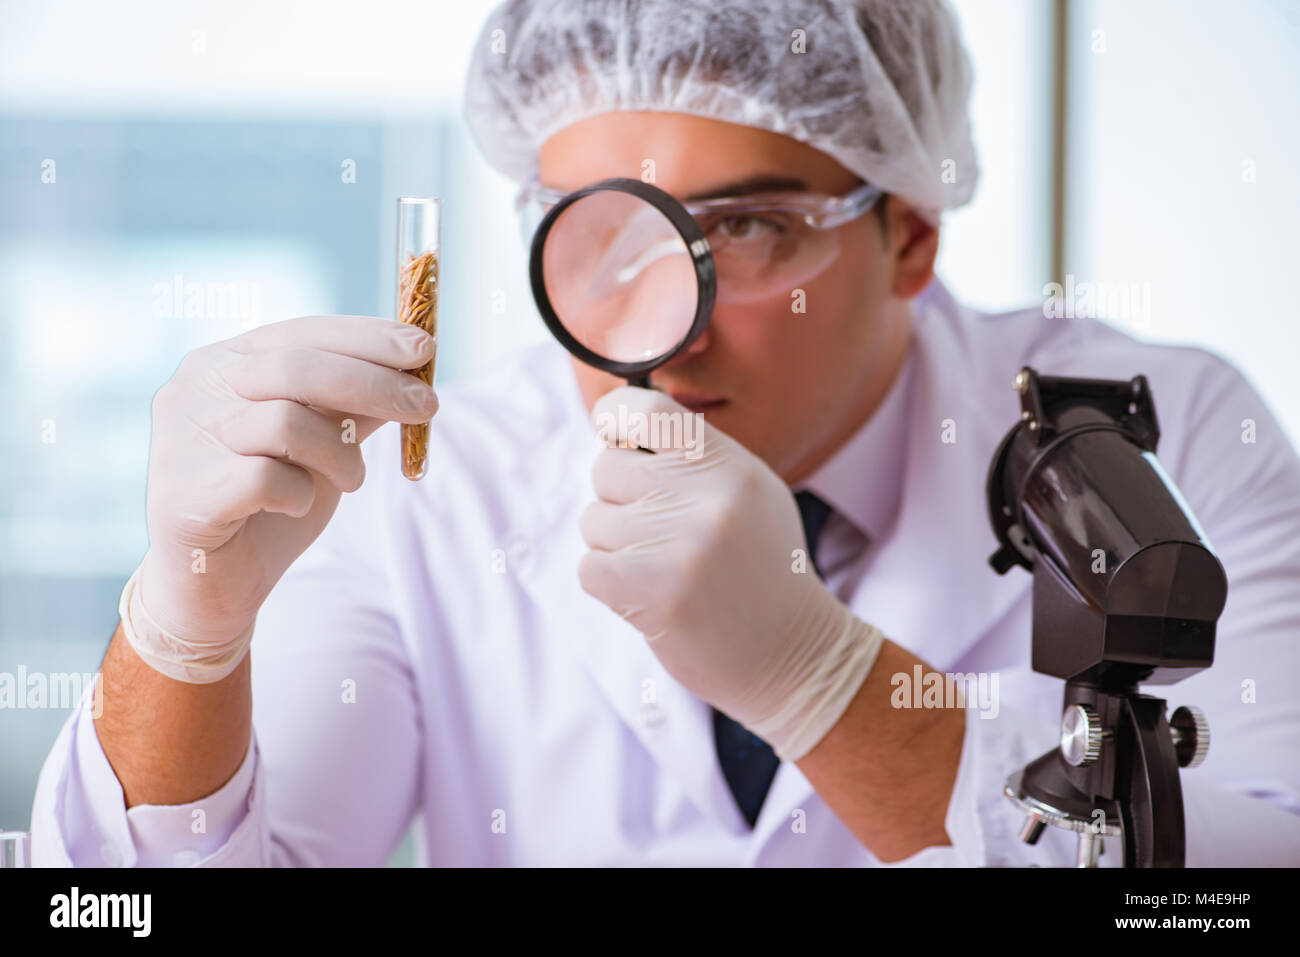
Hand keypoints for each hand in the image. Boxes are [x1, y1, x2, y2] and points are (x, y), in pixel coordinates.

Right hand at [139, 315, 436, 648]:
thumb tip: (414, 369)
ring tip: (351, 479)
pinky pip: (265, 478)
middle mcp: (196, 390)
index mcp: (225, 363)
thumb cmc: (269, 504)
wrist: (212, 586)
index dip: (367, 338)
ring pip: (285, 421)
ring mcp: (183, 440)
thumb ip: (353, 406)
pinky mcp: (187, 494)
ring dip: (340, 454)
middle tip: (427, 407)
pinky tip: (295, 505)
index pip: (303, 333)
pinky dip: (297, 493)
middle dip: (375, 384)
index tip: (425, 349)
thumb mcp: (322, 444)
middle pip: (298, 367)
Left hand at [578, 386, 883, 759]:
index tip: (612, 435)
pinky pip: (589, 566)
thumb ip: (693, 457)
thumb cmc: (760, 569)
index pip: (646, 410)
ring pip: (594, 520)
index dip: (615, 419)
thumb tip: (619, 428)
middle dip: (619, 500)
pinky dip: (609, 583)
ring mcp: (678, 545)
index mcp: (730, 465)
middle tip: (657, 532)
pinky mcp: (652, 592)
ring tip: (662, 568)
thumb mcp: (749, 493)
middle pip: (606, 468)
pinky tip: (650, 595)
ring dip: (615, 547)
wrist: (793, 653)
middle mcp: (706, 498)